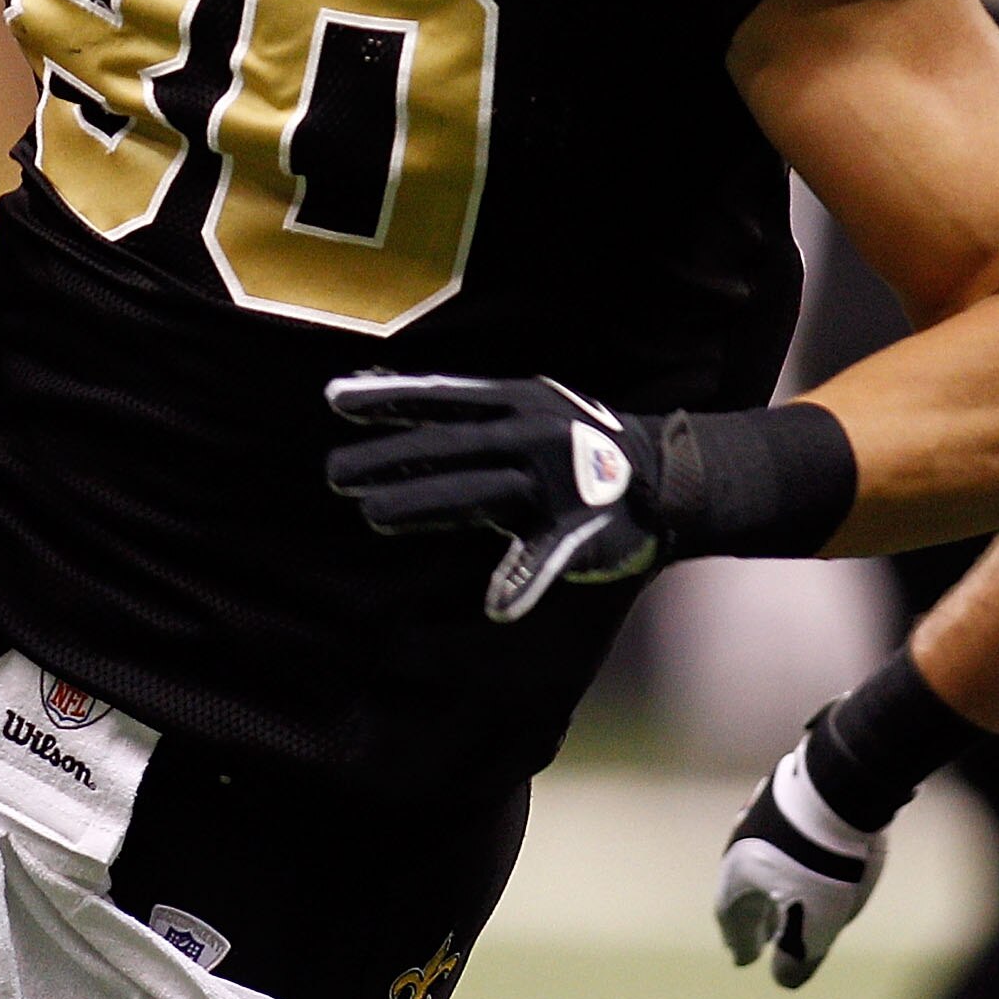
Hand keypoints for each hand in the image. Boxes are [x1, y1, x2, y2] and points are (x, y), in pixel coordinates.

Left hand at [324, 373, 664, 621]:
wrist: (665, 478)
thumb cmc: (576, 445)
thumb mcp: (524, 413)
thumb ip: (461, 418)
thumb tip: (384, 394)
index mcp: (518, 403)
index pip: (443, 398)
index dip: (390, 398)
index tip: (334, 399)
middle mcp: (533, 434)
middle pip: (450, 447)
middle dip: (391, 458)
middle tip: (333, 471)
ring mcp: (554, 483)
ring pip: (479, 495)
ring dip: (426, 504)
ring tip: (373, 514)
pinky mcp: (577, 531)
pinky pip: (542, 561)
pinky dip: (519, 583)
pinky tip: (496, 604)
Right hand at [716, 729, 887, 987]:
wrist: (842, 783)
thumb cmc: (822, 862)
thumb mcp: (815, 925)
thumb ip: (797, 957)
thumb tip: (786, 978)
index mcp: (738, 874)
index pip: (730, 916)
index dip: (739, 940)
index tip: (744, 959)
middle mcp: (742, 839)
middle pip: (743, 884)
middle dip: (752, 913)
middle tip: (762, 935)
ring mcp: (764, 809)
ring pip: (763, 853)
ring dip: (771, 880)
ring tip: (785, 894)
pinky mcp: (789, 787)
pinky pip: (785, 829)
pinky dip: (791, 850)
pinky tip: (808, 852)